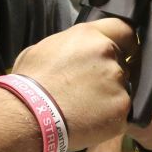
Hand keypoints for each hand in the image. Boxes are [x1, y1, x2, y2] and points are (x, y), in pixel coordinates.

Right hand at [12, 18, 133, 151]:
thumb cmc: (29, 83)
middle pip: (121, 62)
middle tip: (88, 88)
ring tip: (84, 107)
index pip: (123, 29)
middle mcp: (108, 55)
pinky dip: (108, 117)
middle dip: (108, 73)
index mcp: (89, 36)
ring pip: (121, 88)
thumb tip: (74, 51)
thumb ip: (69, 44)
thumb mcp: (44, 48)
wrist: (28, 115)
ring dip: (108, 96)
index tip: (121, 51)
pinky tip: (88, 121)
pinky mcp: (121, 108)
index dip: (122, 42)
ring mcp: (117, 82)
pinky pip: (121, 112)